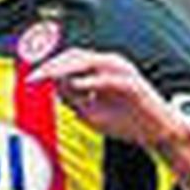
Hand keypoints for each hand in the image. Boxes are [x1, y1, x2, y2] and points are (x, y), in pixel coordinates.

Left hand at [28, 47, 172, 147]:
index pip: (70, 59)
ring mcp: (123, 71)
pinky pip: (107, 78)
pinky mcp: (132, 83)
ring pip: (89, 62)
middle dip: (53, 65)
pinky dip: (90, 82)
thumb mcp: (92, 113)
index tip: (31, 78)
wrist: (158, 133)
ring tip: (50, 77)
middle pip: (75, 56)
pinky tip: (76, 88)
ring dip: (68, 68)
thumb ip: (73, 99)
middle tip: (35, 77)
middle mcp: (110, 64)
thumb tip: (54, 88)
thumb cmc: (127, 124)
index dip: (49, 66)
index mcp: (101, 68)